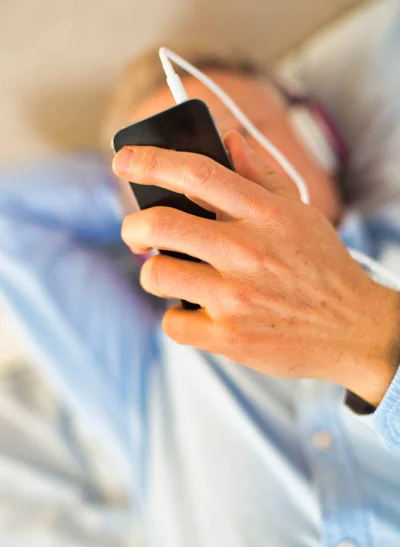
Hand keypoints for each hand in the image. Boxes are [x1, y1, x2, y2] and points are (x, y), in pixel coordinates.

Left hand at [113, 131, 399, 405]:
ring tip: (173, 275)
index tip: (124, 160)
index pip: (196, 173)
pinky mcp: (229, 338)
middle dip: (133, 226)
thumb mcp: (299, 213)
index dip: (151, 161)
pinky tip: (196, 313)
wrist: (353, 330)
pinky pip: (172, 323)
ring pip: (156, 275)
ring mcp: (236, 298)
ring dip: (154, 273)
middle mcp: (247, 252)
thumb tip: (228, 140)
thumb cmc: (322, 269)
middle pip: (160, 224)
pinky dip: (176, 318)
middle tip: (135, 234)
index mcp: (265, 214)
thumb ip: (260, 175)